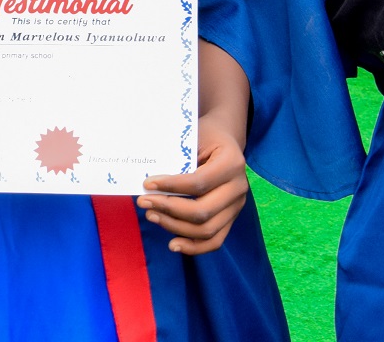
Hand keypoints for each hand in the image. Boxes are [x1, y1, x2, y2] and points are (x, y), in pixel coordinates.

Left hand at [139, 117, 248, 253]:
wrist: (224, 138)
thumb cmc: (205, 135)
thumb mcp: (193, 137)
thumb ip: (178, 159)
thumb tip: (149, 184)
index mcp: (232, 162)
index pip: (199, 182)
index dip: (171, 187)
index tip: (147, 184)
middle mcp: (239, 187)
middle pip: (202, 211)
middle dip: (168, 209)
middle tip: (144, 203)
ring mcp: (237, 206)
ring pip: (206, 230)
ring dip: (175, 226)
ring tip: (152, 216)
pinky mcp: (231, 218)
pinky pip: (215, 240)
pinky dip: (193, 247)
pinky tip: (172, 244)